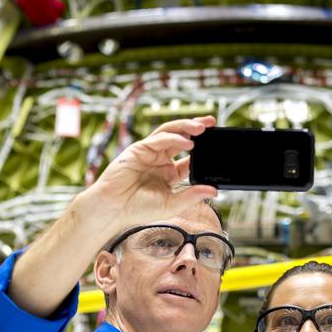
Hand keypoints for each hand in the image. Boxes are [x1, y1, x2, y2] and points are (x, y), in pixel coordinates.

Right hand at [77, 116, 216, 233]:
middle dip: (197, 129)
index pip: (190, 158)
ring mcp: (150, 153)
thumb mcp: (172, 204)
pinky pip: (159, 139)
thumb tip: (215, 190)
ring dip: (186, 127)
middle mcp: (160, 161)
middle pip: (182, 138)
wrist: (113, 208)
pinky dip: (173, 138)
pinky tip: (187, 142)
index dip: (204, 151)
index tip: (218, 146)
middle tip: (212, 122)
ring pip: (171, 133)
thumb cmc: (137, 209)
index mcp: (169, 174)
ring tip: (202, 126)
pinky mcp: (139, 149)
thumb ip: (192, 196)